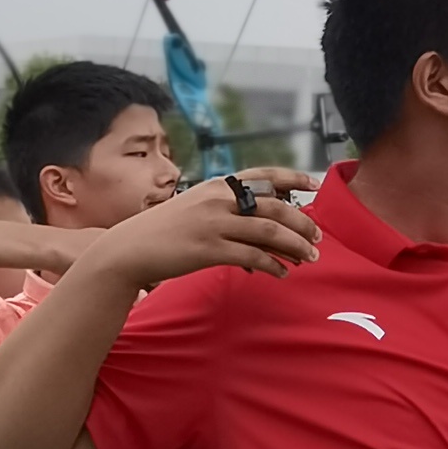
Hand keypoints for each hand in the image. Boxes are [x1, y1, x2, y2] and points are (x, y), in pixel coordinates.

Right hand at [97, 178, 322, 288]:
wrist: (129, 249)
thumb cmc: (165, 230)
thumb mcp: (195, 206)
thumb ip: (226, 206)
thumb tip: (260, 219)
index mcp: (217, 185)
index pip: (264, 175)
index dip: (293, 178)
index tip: (316, 184)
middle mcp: (218, 200)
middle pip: (275, 207)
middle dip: (302, 223)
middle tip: (318, 238)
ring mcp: (214, 224)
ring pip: (269, 232)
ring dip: (295, 246)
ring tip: (310, 258)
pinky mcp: (208, 249)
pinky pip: (252, 256)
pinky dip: (273, 265)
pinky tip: (282, 273)